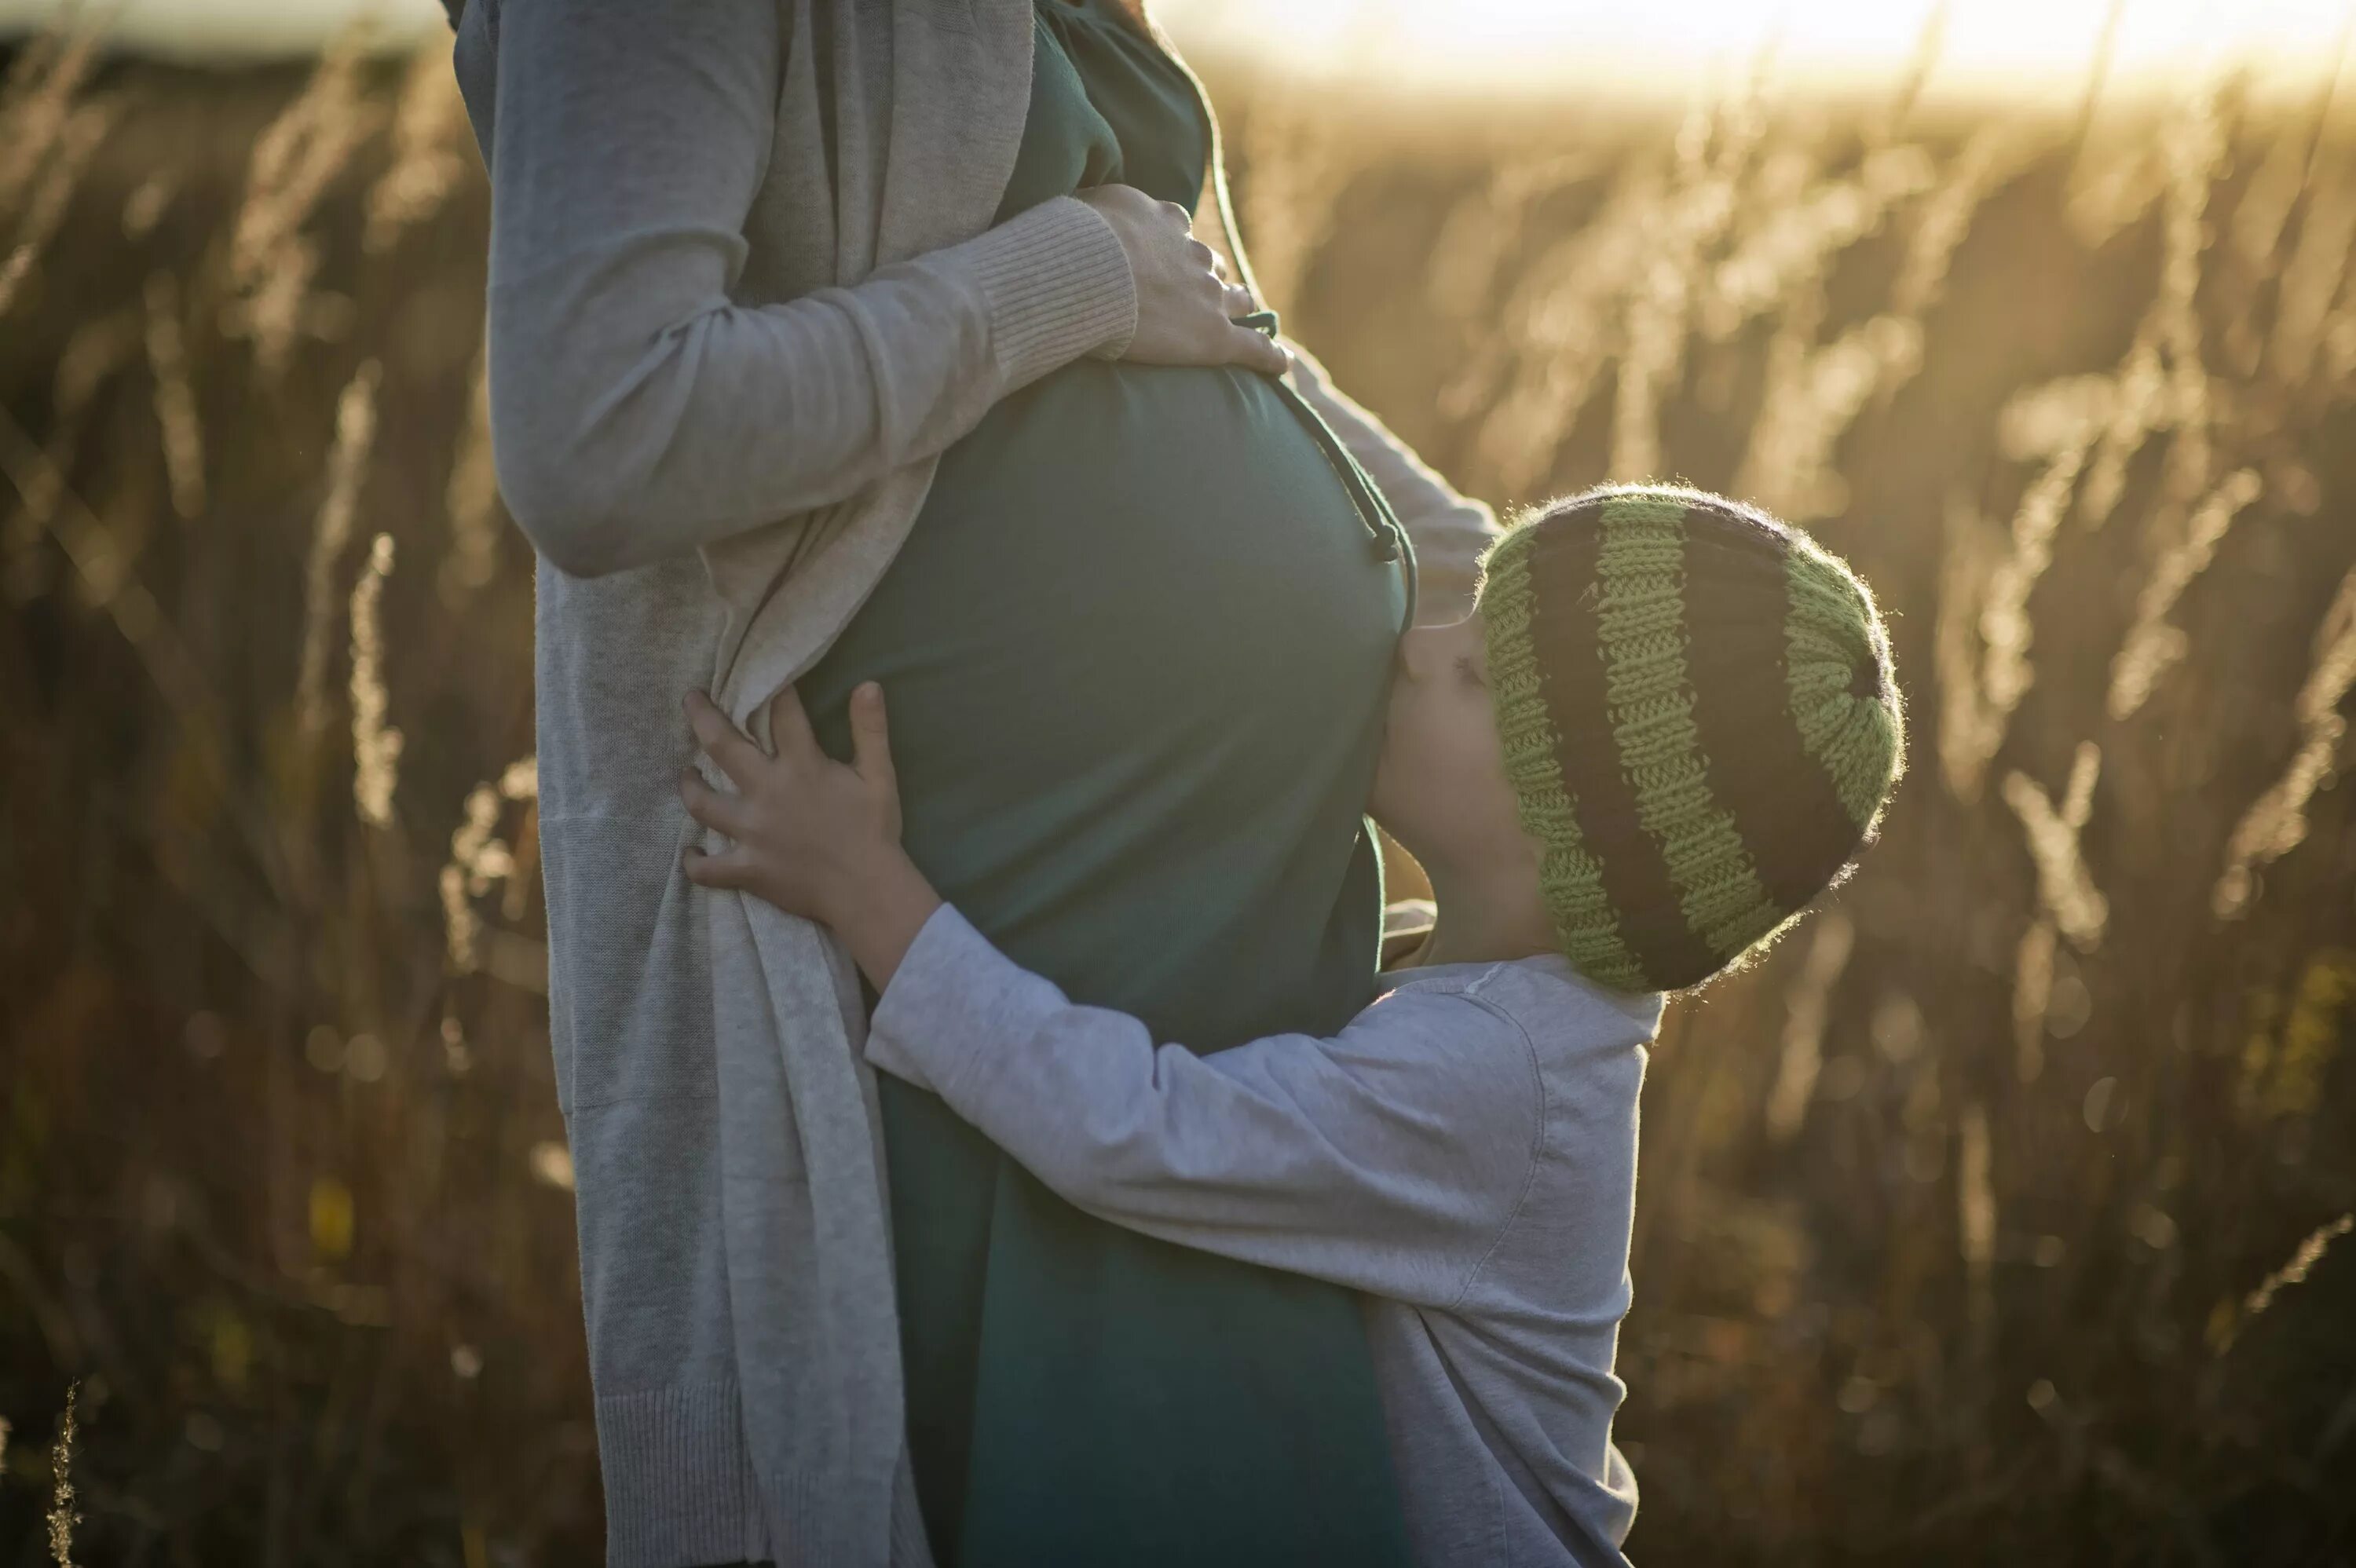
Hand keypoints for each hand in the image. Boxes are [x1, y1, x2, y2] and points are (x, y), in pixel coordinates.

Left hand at [679, 683, 942, 987]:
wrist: (867, 891)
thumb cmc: (874, 831)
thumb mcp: (879, 776)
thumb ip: (870, 730)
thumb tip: (869, 684)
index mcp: (800, 766)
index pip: (782, 714)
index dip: (774, 691)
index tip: (763, 677)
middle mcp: (766, 792)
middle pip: (721, 745)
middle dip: (701, 716)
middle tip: (690, 699)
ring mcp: (750, 832)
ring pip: (701, 803)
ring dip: (689, 786)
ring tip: (687, 775)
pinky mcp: (746, 868)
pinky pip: (707, 868)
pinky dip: (695, 862)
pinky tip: (692, 853)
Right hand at [1078, 184, 1288, 375]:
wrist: (1091, 270)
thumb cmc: (1077, 239)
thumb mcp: (1086, 206)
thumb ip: (1099, 211)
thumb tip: (1087, 215)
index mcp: (1166, 221)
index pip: (1180, 230)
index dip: (1177, 244)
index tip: (1170, 254)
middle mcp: (1194, 255)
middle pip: (1213, 266)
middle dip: (1211, 276)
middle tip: (1202, 293)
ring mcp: (1208, 296)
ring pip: (1237, 301)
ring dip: (1239, 307)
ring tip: (1243, 319)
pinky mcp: (1214, 336)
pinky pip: (1254, 348)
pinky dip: (1269, 356)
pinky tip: (1280, 365)